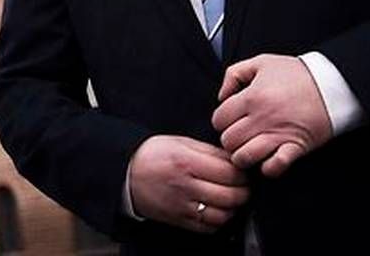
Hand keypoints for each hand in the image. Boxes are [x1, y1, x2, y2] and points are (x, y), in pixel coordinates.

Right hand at [126, 134, 248, 233]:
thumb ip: (209, 151)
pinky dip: (218, 221)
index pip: (230, 173)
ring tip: (231, 197)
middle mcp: (186, 186)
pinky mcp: (179, 220)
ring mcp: (183, 206)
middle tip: (243, 185)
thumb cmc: (152, 155)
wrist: (126, 172)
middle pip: (231, 196)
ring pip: (223, 216)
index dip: (243, 173)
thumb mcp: (180, 142)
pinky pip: (208, 228)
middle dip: (243, 192)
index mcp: (187, 162)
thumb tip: (233, 160)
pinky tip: (217, 209)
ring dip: (233, 208)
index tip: (243, 170)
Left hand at [211, 54, 332, 176]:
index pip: (219, 120)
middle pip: (228, 141)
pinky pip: (274, 167)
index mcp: (251, 97)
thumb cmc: (296, 74)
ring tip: (249, 150)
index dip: (221, 122)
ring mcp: (279, 134)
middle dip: (230, 141)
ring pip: (244, 157)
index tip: (229, 121)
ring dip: (243, 157)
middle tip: (239, 136)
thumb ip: (234, 74)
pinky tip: (268, 159)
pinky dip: (268, 168)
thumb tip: (221, 96)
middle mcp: (262, 118)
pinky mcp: (296, 147)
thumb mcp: (261, 62)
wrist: (331, 84)